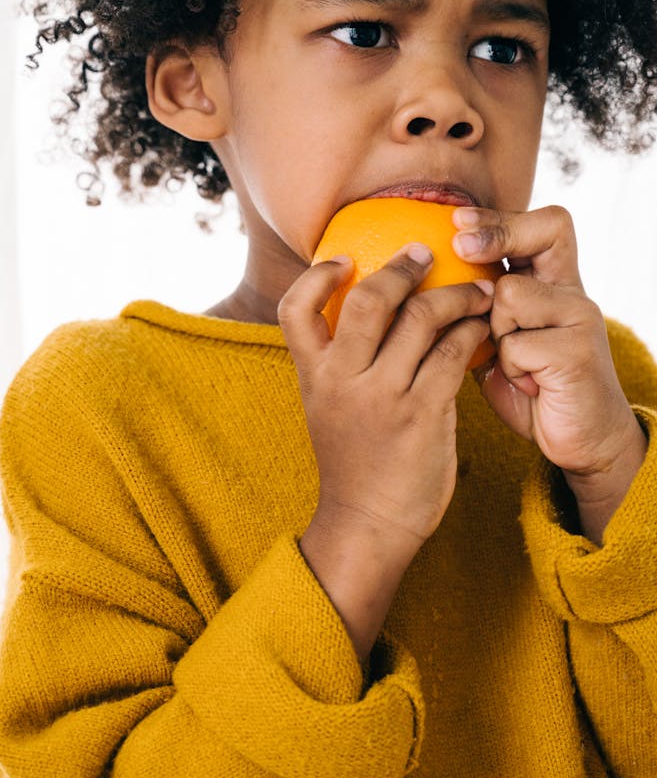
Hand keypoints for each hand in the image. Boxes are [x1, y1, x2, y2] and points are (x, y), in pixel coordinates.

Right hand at [278, 246, 493, 562]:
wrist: (368, 523)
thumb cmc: (354, 463)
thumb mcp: (326, 408)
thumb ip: (338, 363)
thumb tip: (365, 310)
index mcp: (314, 376)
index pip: (294, 309)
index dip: (316, 276)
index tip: (344, 259)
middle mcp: (343, 380)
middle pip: (368, 300)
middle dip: (403, 267)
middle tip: (426, 254)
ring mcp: (383, 397)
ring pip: (421, 319)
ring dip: (455, 295)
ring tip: (476, 291)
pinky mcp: (423, 413)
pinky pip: (453, 353)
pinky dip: (472, 332)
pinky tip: (482, 329)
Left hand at [451, 203, 645, 514]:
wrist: (579, 439)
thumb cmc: (531, 387)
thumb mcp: (501, 341)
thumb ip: (478, 311)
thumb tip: (414, 285)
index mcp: (556, 284)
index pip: (547, 226)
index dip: (503, 218)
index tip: (457, 221)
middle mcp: (574, 292)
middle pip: (542, 235)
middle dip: (497, 236)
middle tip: (461, 245)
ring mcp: (580, 318)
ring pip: (511, 295)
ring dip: (495, 331)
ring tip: (514, 361)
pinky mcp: (577, 351)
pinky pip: (515, 344)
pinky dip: (510, 369)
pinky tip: (529, 385)